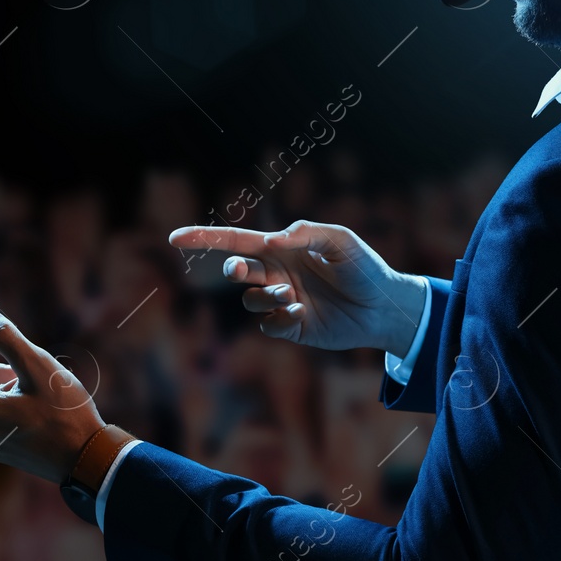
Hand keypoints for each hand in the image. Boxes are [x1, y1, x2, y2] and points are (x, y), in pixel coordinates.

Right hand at [169, 220, 426, 353]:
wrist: (385, 307)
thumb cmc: (365, 267)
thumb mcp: (341, 240)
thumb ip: (307, 233)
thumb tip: (272, 239)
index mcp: (283, 248)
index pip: (237, 241)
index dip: (205, 238)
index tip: (174, 237)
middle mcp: (278, 273)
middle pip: (238, 270)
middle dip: (234, 270)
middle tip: (241, 271)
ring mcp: (283, 301)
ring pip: (251, 299)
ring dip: (265, 296)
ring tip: (291, 295)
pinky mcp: (292, 327)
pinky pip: (269, 325)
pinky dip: (278, 319)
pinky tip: (301, 314)